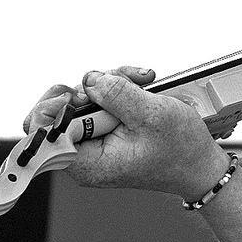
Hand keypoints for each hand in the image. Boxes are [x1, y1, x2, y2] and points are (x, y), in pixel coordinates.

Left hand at [24, 66, 229, 197]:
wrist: (200, 161)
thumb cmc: (180, 148)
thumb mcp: (151, 116)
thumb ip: (116, 95)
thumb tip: (88, 79)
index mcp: (87, 162)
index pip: (42, 134)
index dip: (53, 107)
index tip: (79, 94)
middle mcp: (84, 152)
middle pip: (63, 108)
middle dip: (94, 85)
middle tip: (124, 81)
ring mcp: (95, 139)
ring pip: (85, 97)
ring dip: (113, 82)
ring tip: (144, 81)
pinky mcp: (107, 128)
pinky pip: (102, 99)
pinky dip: (121, 86)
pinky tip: (144, 83)